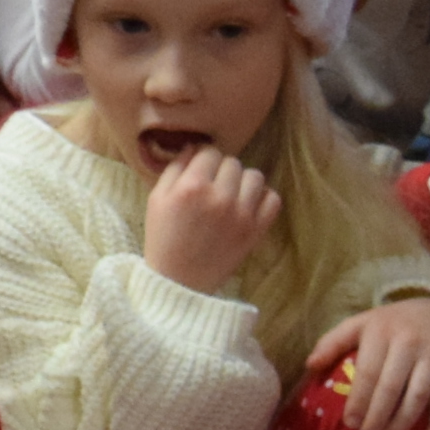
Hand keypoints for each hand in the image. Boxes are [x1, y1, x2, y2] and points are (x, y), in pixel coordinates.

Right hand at [139, 145, 280, 295]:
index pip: (209, 152)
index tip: (200, 170)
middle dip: (221, 170)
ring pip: (254, 176)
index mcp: (192, 186)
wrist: (179, 280)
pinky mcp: (256, 230)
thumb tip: (195, 148)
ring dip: (242, 181)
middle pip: (232, 162)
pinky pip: (273, 198)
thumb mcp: (156, 199)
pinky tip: (247, 204)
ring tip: (231, 194)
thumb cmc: (163, 238)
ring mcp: (242, 214)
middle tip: (212, 185)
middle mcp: (219, 196)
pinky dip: (263, 197)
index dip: (203, 159)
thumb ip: (174, 168)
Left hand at [308, 294, 429, 429]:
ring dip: (404, 423)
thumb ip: (333, 342)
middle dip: (378, 417)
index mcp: (381, 333)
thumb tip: (310, 365)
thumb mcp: (361, 323)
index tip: (349, 424)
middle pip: (392, 387)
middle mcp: (408, 344)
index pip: (368, 371)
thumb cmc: (391, 324)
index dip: (359, 399)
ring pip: (418, 395)